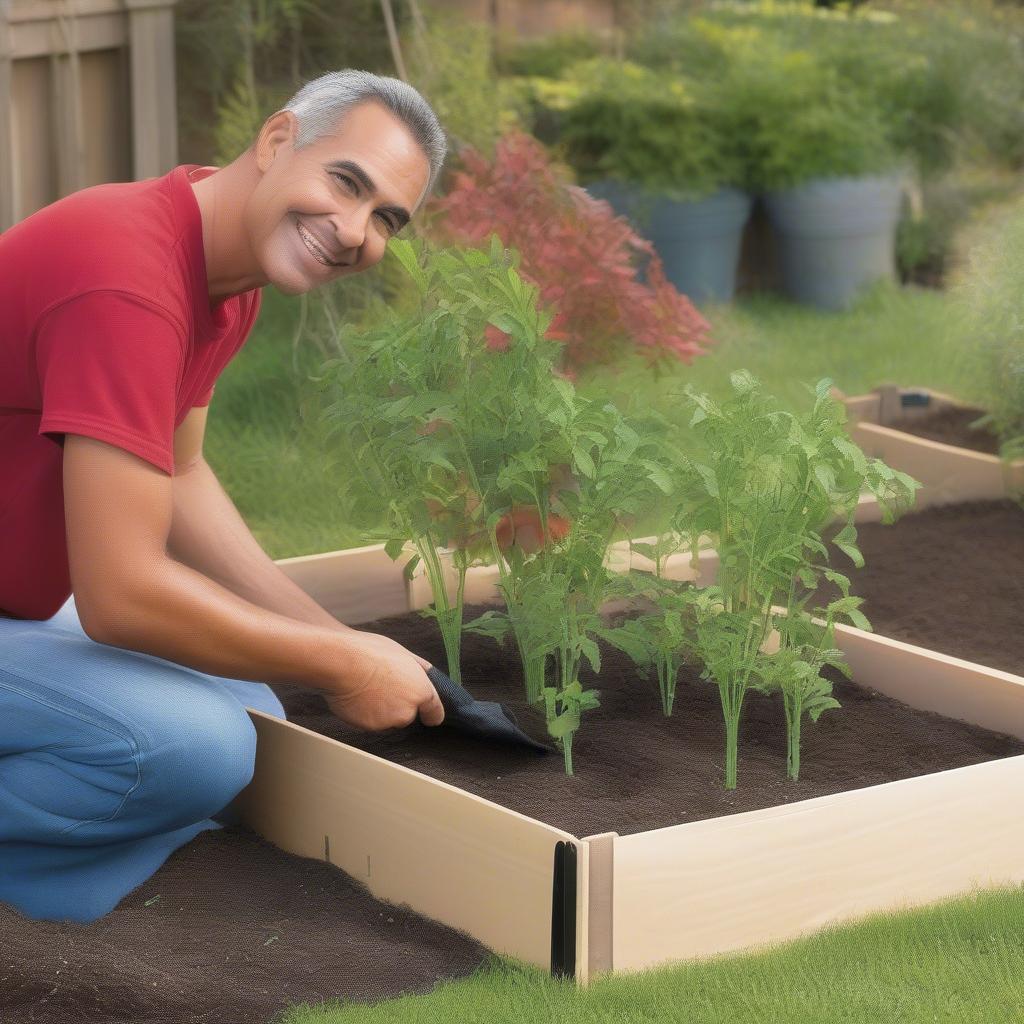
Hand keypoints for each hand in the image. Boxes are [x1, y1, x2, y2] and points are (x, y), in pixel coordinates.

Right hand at [324, 631, 443, 731]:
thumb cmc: (369, 652)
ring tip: (366, 689)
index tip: (430, 717)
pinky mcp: (368, 727)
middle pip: (407, 714)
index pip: (435, 711)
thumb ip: (418, 668)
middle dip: (398, 705)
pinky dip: (364, 713)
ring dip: (380, 710)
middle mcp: (408, 710)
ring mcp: (388, 721)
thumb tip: (427, 672)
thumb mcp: (403, 652)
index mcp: (421, 690)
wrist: (342, 663)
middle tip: (383, 686)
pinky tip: (356, 697)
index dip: (431, 713)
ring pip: (387, 719)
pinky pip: (369, 722)